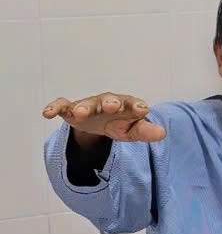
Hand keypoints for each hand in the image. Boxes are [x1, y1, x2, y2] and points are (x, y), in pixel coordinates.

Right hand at [43, 93, 166, 142]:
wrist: (100, 121)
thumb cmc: (120, 122)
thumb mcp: (132, 130)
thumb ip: (145, 131)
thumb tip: (162, 133)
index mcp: (127, 106)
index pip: (134, 105)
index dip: (138, 106)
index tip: (143, 109)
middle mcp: (108, 102)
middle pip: (110, 100)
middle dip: (110, 102)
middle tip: (111, 106)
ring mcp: (89, 105)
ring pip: (86, 103)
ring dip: (83, 107)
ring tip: (80, 112)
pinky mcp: (71, 109)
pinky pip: (62, 105)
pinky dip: (55, 107)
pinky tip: (48, 113)